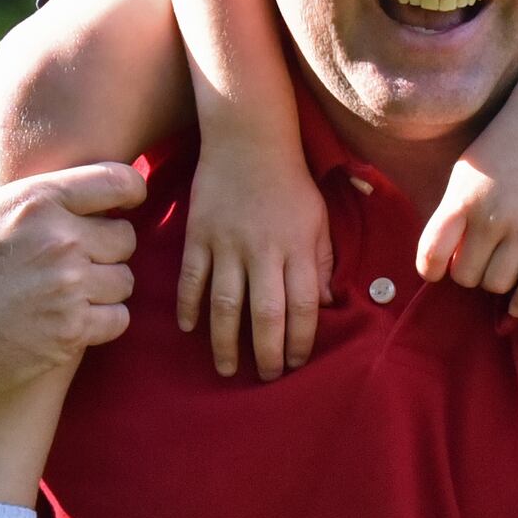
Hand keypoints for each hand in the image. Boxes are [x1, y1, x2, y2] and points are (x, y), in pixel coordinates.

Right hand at [0, 127, 143, 405]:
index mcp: (33, 200)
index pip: (118, 181)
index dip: (127, 189)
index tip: (122, 201)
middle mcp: (58, 240)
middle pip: (126, 236)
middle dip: (107, 245)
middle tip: (80, 256)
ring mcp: (67, 288)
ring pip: (124, 280)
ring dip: (105, 285)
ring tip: (73, 289)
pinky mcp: (70, 333)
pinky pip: (118, 319)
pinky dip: (102, 320)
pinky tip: (74, 318)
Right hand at [182, 116, 335, 379]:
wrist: (248, 139)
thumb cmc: (290, 183)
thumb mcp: (318, 220)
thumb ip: (322, 262)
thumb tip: (328, 305)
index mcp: (298, 248)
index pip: (303, 306)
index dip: (300, 341)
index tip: (296, 363)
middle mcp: (263, 250)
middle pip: (265, 314)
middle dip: (267, 353)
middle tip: (266, 378)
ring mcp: (227, 244)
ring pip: (226, 304)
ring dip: (226, 342)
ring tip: (227, 368)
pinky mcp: (199, 235)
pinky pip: (191, 278)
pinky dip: (189, 306)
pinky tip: (190, 329)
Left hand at [418, 109, 517, 305]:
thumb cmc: (500, 146)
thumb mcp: (463, 173)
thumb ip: (453, 213)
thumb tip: (444, 258)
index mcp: (461, 199)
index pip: (432, 252)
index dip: (430, 269)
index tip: (434, 271)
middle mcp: (491, 216)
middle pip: (466, 275)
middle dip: (466, 273)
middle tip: (475, 259)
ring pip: (497, 283)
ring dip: (493, 282)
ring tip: (497, 266)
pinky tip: (513, 308)